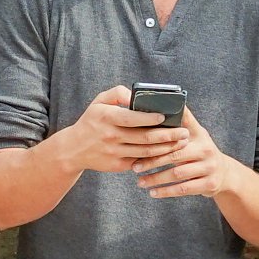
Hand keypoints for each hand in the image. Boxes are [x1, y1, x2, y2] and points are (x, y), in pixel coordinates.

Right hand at [53, 87, 186, 174]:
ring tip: (181, 143)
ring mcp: (114, 152)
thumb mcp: (99, 102)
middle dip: (167, 136)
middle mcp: (110, 136)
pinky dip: (155, 158)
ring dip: (166, 148)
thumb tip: (136, 95)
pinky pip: (140, 161)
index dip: (149, 118)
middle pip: (144, 137)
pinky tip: (168, 153)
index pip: (131, 118)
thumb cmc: (92, 121)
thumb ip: (117, 93)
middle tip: (184, 133)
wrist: (74, 149)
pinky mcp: (117, 165)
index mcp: (106, 117)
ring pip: (145, 152)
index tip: (165, 116)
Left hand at [136, 109, 245, 201]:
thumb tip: (161, 100)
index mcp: (200, 134)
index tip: (139, 141)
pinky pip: (184, 189)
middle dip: (152, 162)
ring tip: (140, 181)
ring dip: (156, 178)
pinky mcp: (209, 184)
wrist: (225, 174)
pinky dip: (166, 192)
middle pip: (174, 155)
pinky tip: (152, 192)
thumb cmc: (201, 150)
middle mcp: (206, 149)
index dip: (158, 138)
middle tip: (135, 166)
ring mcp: (209, 168)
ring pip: (177, 174)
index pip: (177, 133)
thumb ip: (182, 120)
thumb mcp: (196, 133)